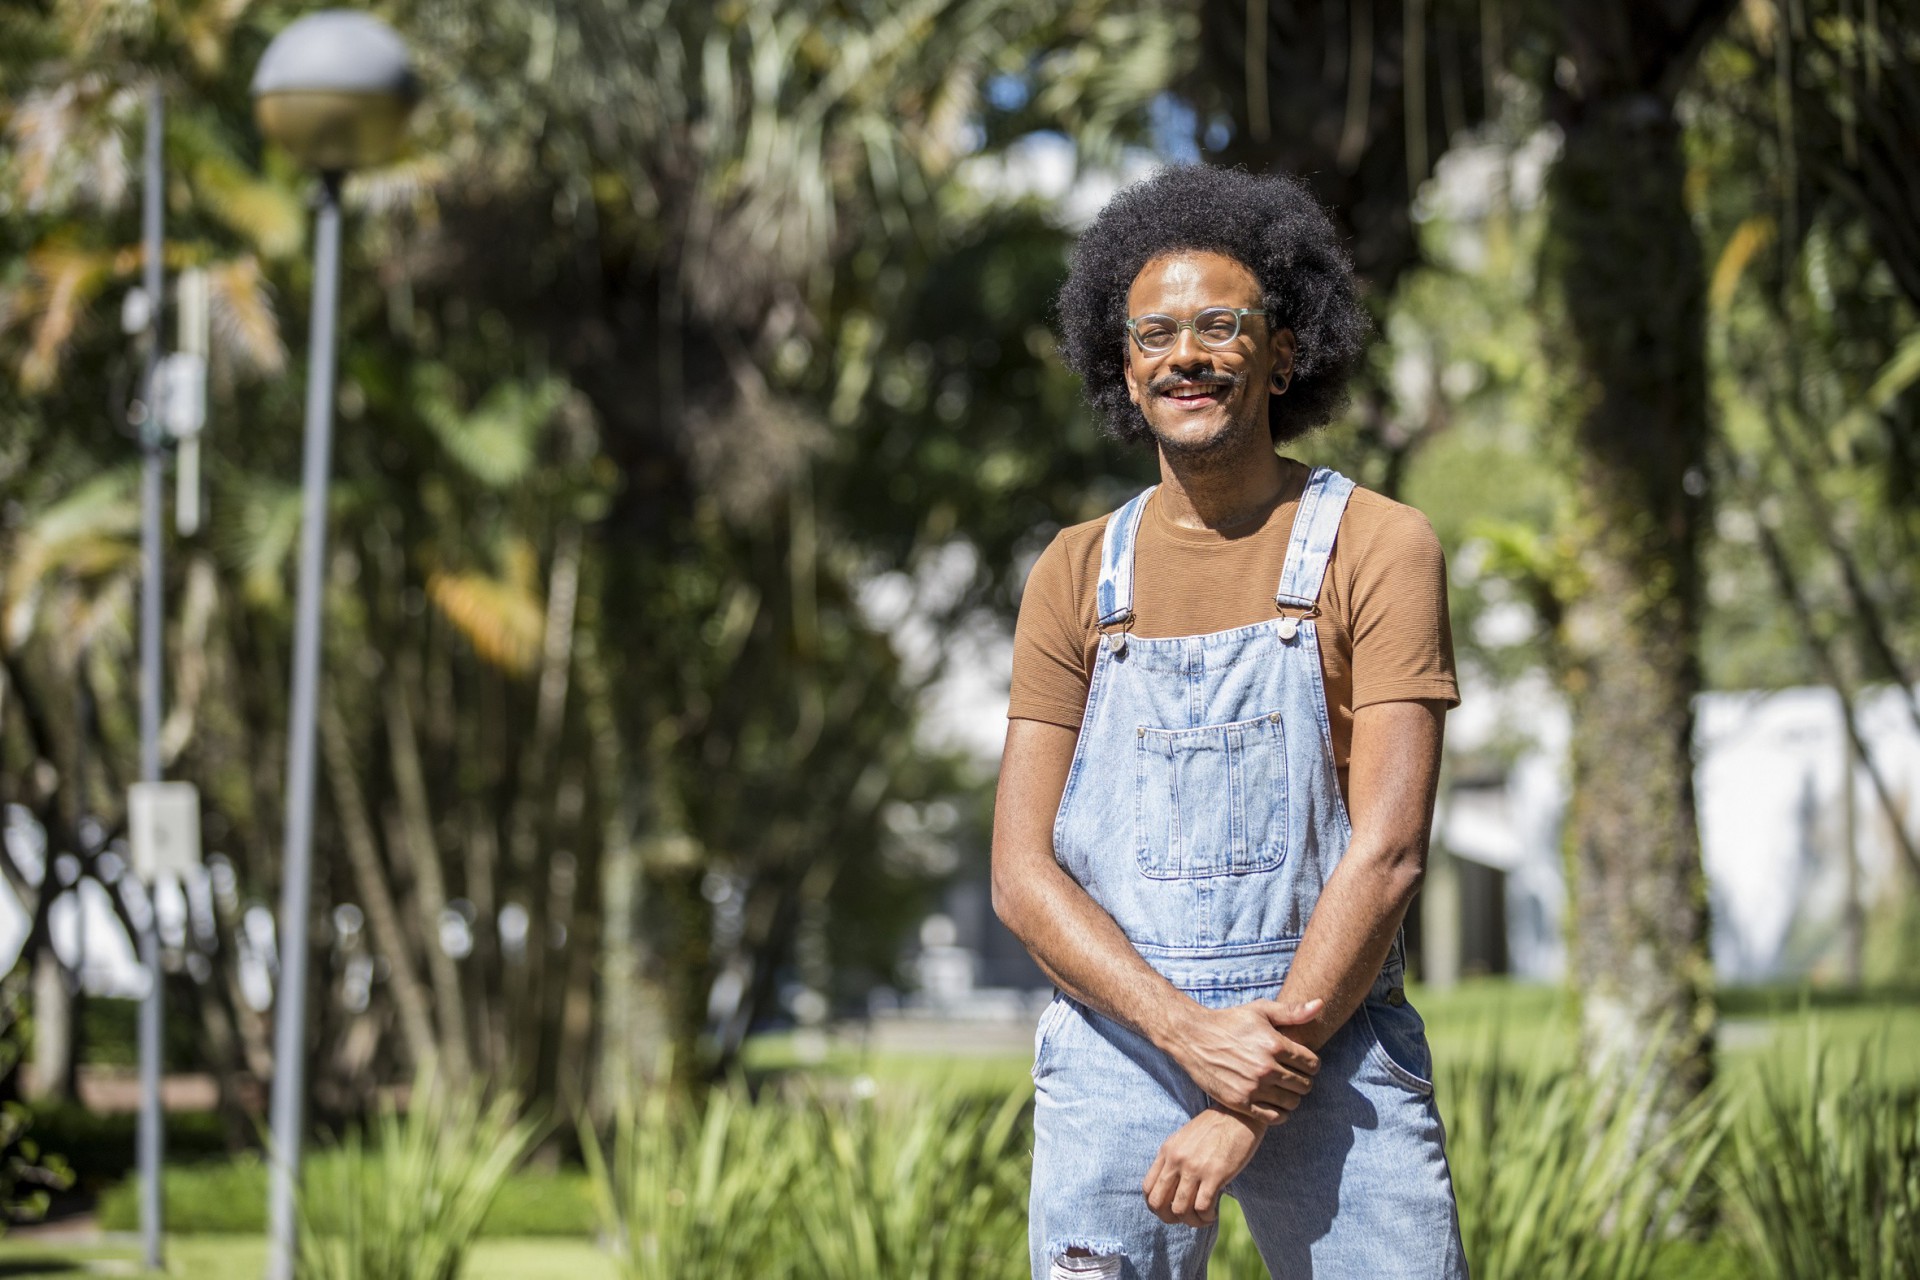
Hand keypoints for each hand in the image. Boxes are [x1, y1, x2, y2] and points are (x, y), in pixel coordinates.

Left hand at [1142, 1107, 1266, 1226]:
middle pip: (1158, 1203)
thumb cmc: (1214, 1128)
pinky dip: (1206, 1217)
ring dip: (1192, 1221)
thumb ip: (1174, 1159)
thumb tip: (1171, 1189)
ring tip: (1204, 1217)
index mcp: (1167, 1151)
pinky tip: (1213, 1213)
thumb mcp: (1185, 1139)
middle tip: (1186, 1218)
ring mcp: (1194, 1168)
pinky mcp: (1215, 1174)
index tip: (1170, 1209)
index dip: (1156, 1206)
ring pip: (1180, 1210)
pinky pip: (1202, 1208)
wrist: (1238, 1114)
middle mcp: (1176, 1160)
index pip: (1147, 1188)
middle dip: (1169, 1218)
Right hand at [1163, 998, 1320, 1122]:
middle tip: (1292, 1076)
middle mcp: (1266, 1067)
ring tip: (1283, 1089)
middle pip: (1305, 1085)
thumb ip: (1293, 1011)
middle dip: (1303, 1080)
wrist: (1193, 1037)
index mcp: (1274, 1044)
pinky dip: (1279, 1114)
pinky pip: (1273, 1117)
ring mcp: (1253, 1087)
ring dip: (1292, 1097)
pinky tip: (1274, 1103)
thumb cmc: (1230, 1021)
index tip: (1302, 1063)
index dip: (1311, 1064)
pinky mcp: (1240, 1102)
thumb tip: (1321, 1005)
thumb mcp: (1260, 1010)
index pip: (1312, 1064)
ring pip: (1292, 1103)